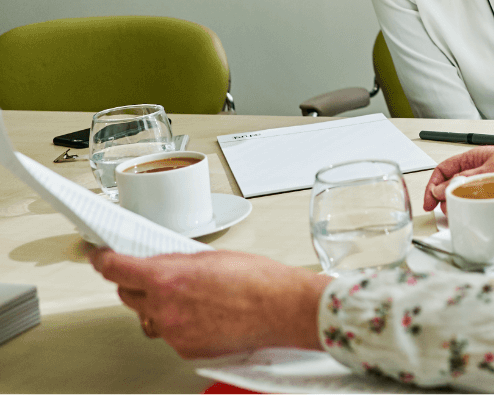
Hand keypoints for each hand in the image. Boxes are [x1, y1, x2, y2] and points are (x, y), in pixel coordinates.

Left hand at [89, 247, 328, 357]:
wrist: (283, 308)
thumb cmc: (258, 280)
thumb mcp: (211, 257)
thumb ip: (178, 262)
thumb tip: (161, 263)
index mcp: (167, 278)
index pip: (116, 268)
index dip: (103, 260)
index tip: (100, 256)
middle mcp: (164, 308)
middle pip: (127, 294)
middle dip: (136, 283)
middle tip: (152, 275)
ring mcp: (174, 332)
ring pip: (149, 316)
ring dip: (159, 305)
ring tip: (191, 297)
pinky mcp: (187, 350)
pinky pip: (170, 333)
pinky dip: (180, 323)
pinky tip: (204, 314)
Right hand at [423, 147, 493, 212]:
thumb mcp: (489, 172)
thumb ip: (462, 181)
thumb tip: (441, 189)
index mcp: (478, 156)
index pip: (445, 168)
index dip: (434, 184)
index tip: (429, 202)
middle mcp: (483, 168)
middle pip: (454, 183)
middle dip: (446, 197)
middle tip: (445, 211)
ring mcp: (492, 182)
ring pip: (467, 194)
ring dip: (461, 205)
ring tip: (461, 215)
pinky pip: (482, 203)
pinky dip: (475, 210)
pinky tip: (477, 217)